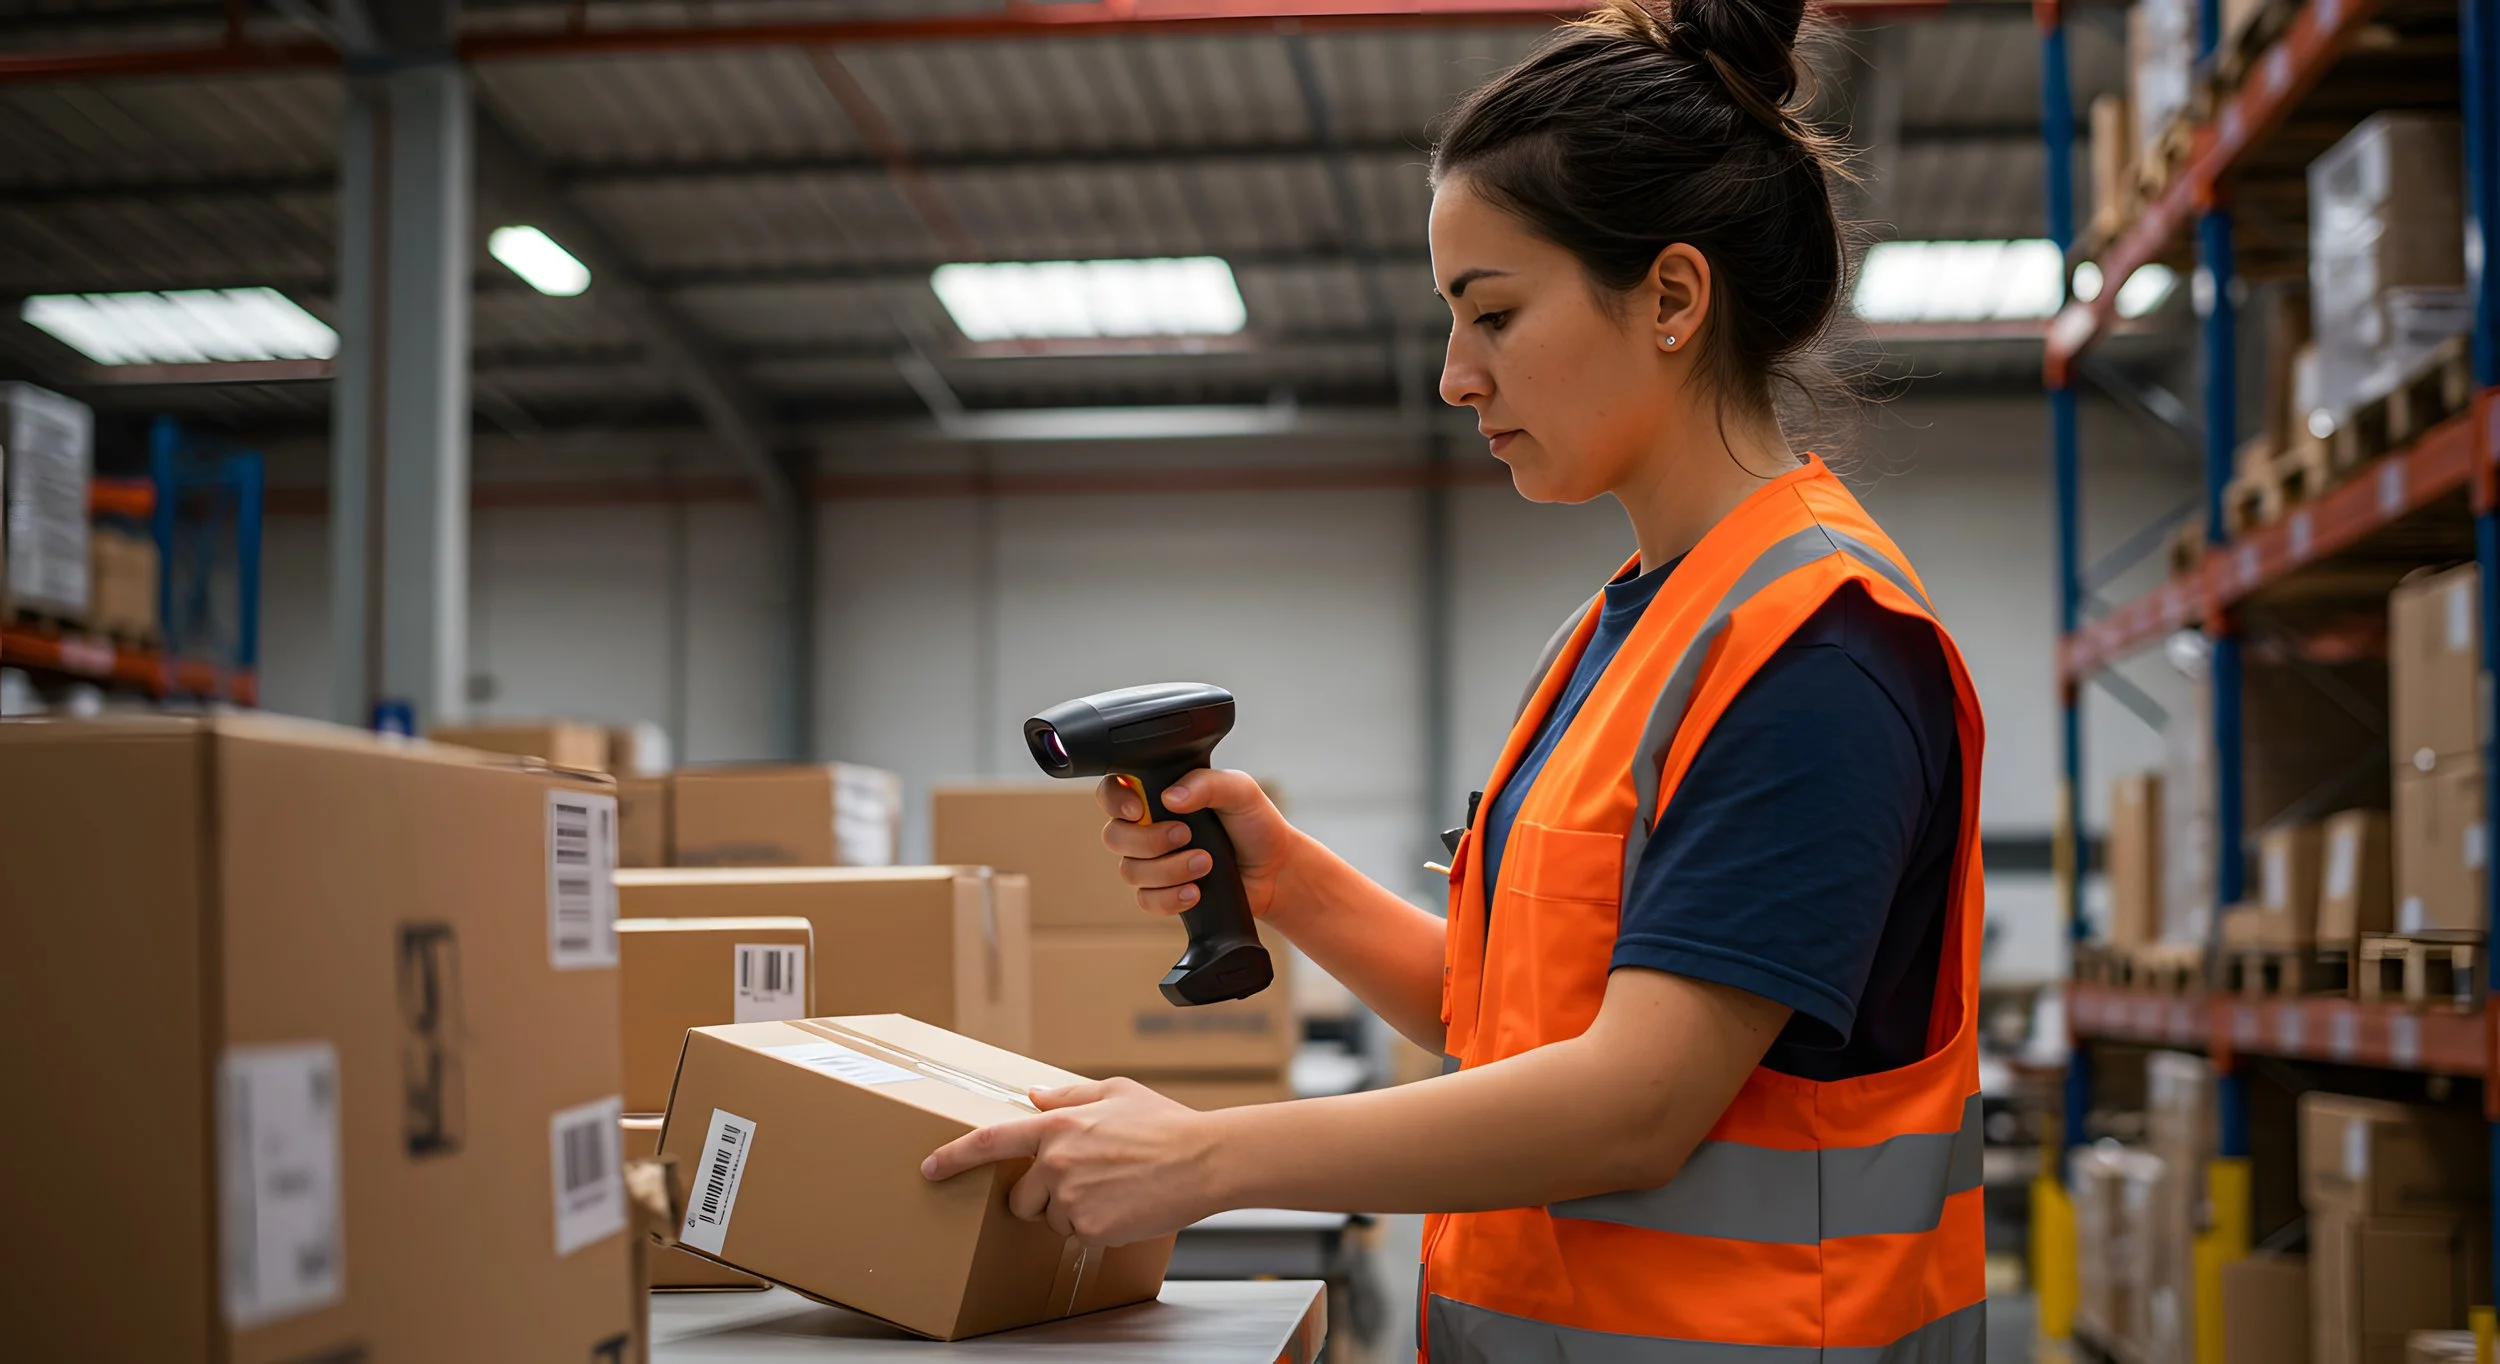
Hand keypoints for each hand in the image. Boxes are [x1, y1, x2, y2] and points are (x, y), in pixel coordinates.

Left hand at [920, 1079, 1222, 1246]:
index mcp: (1057, 1125)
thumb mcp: (1116, 1093)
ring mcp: (1071, 1198)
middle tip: (1086, 1183)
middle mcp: (1056, 1162)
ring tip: (1114, 1191)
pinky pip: (1077, 1236)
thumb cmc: (1164, 1124)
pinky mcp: (1090, 1228)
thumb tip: (1035, 1098)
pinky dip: (1097, 1228)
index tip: (929, 1167)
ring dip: (1073, 1212)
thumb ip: (1068, 1097)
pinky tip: (1125, 1207)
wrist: (1204, 1161)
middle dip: (1042, 1196)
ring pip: (1050, 1219)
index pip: (990, 1141)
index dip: (953, 1156)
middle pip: (1021, 1197)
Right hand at [1098, 769, 1299, 921]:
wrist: (1275, 871)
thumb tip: (1171, 797)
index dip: (1115, 800)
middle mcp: (1149, 827)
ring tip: (1205, 862)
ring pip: (1130, 870)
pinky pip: (1146, 900)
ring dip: (1168, 869)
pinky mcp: (1163, 892)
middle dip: (1149, 840)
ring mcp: (1154, 862)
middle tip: (1186, 835)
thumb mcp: (1239, 791)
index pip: (1113, 791)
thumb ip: (1206, 784)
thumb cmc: (1256, 824)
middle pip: (1114, 835)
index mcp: (1159, 794)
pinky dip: (1169, 898)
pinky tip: (1195, 892)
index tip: (1139, 809)